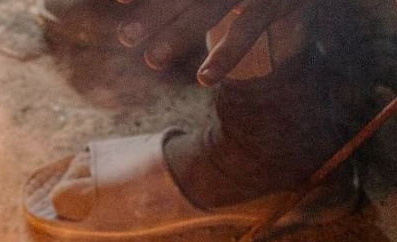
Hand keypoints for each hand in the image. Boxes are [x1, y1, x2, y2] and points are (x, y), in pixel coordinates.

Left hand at [113, 0, 312, 84]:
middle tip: (125, 39)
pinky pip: (247, 29)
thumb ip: (195, 3)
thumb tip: (148, 8)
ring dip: (179, 33)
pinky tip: (205, 77)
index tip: (117, 0)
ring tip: (152, 60)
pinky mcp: (279, 1)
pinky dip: (226, 54)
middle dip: (155, 14)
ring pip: (209, 7)